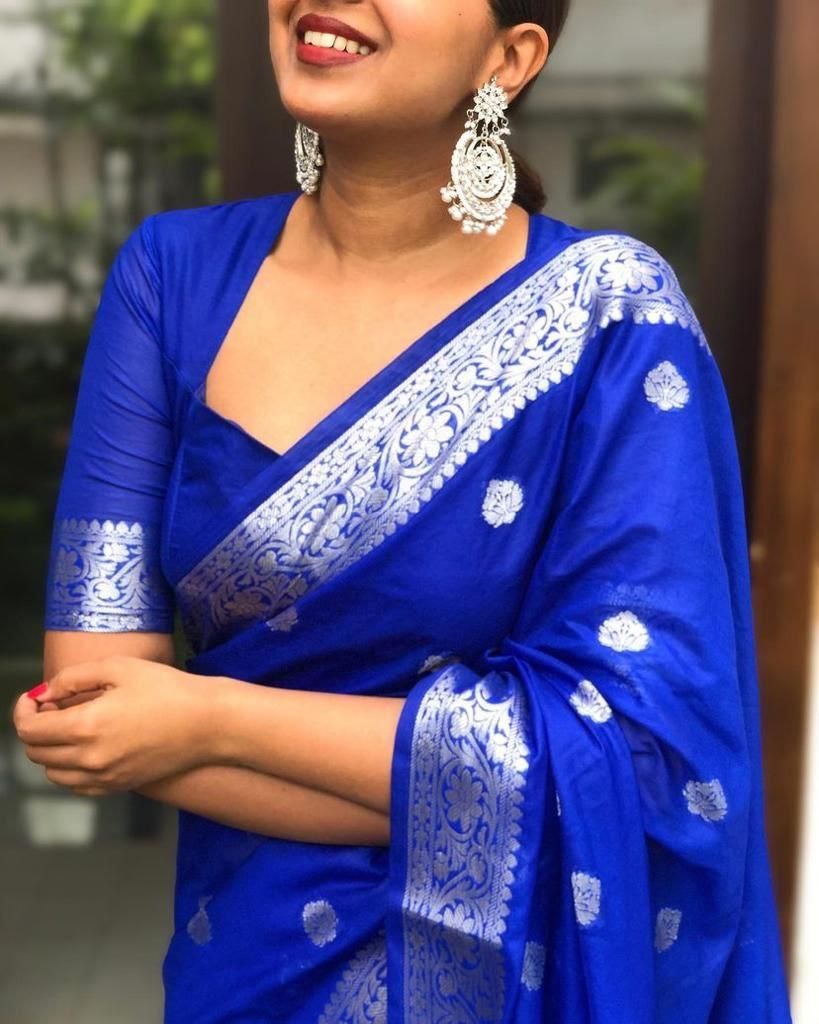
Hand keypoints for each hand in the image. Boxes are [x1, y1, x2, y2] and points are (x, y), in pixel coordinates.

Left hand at [12, 656, 215, 795]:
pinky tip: (86, 748)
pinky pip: (78, 786)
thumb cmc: (168, 689)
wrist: (208, 722)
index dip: (24, 710)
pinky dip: (70, 770)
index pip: (30, 729)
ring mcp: (105, 777)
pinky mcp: (120, 786)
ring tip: (70, 726)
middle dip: (35, 728)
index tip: (34, 697)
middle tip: (53, 707)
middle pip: (36, 753)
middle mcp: (90, 759)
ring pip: (53, 774)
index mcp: (86, 726)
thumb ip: (73, 678)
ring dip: (50, 750)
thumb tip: (46, 693)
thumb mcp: (119, 667)